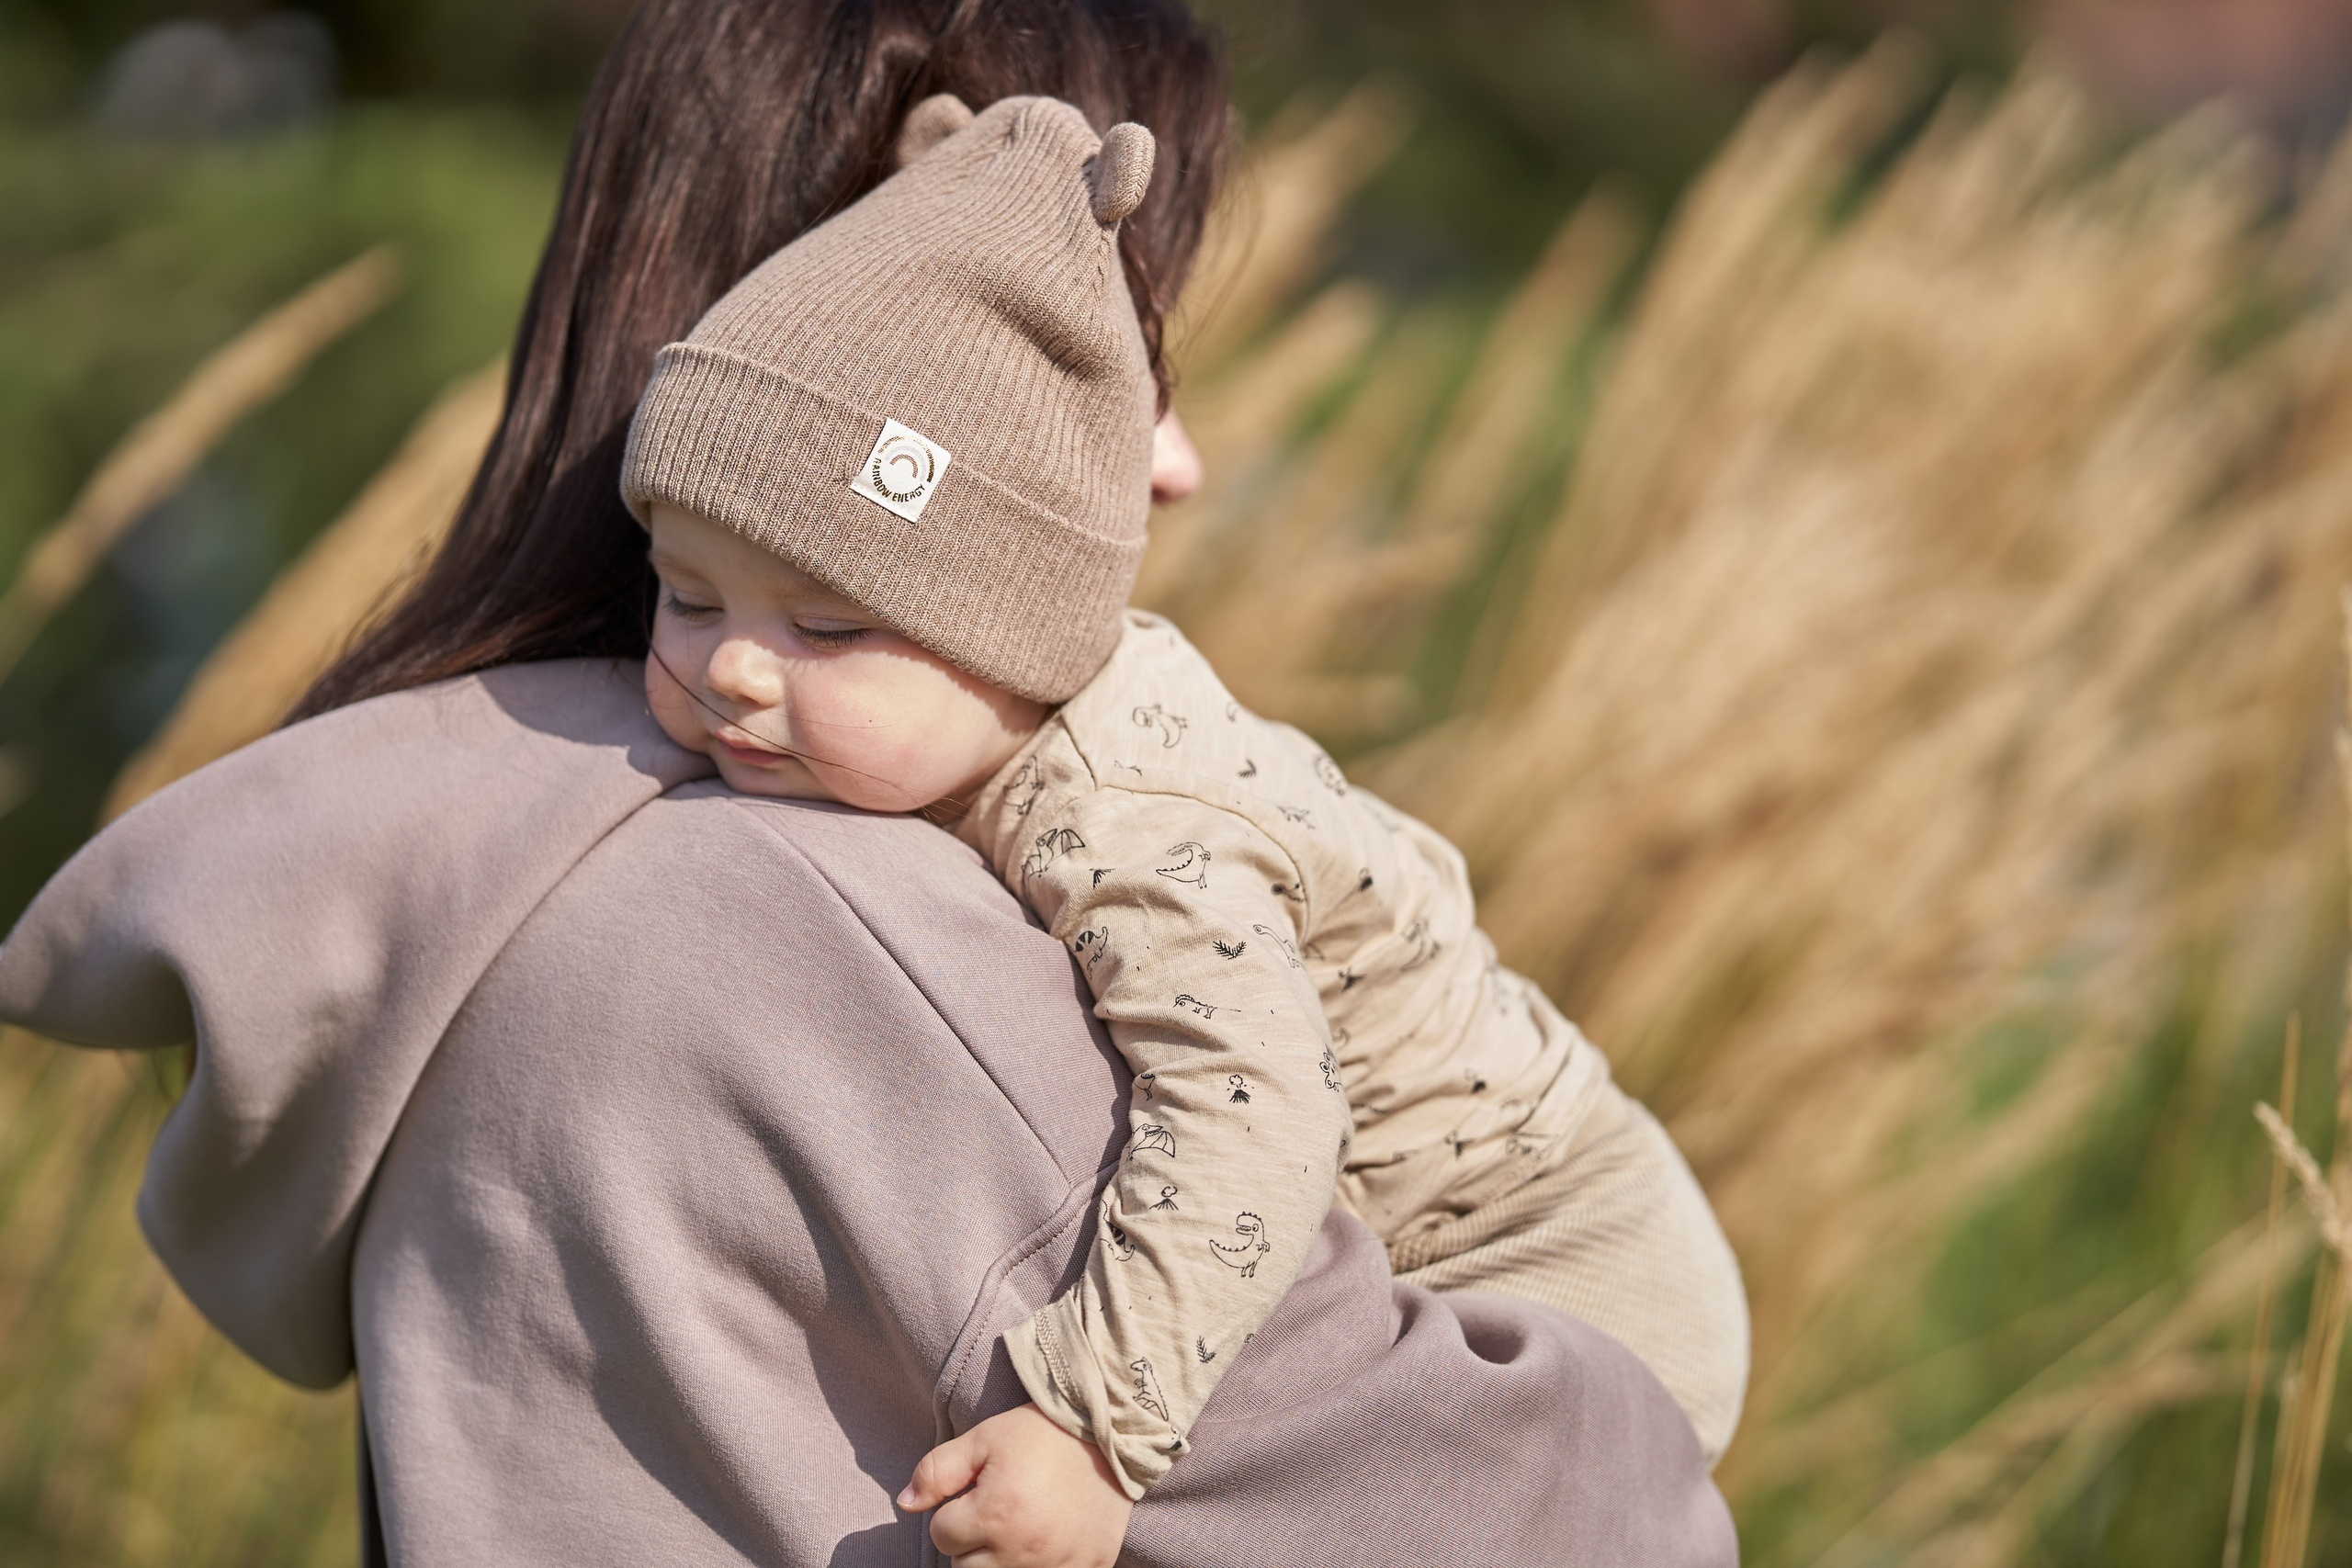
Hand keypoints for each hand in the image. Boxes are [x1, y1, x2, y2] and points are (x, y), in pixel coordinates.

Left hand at [898, 1403, 1134, 1566]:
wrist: (1112, 1434)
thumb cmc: (1042, 1434)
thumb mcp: (984, 1439)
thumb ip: (937, 1471)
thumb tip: (904, 1504)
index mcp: (996, 1513)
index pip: (942, 1536)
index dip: (953, 1512)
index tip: (975, 1494)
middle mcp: (1024, 1548)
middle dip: (970, 1545)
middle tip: (995, 1514)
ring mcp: (1058, 1566)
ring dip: (998, 1562)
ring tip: (1015, 1530)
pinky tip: (1043, 1546)